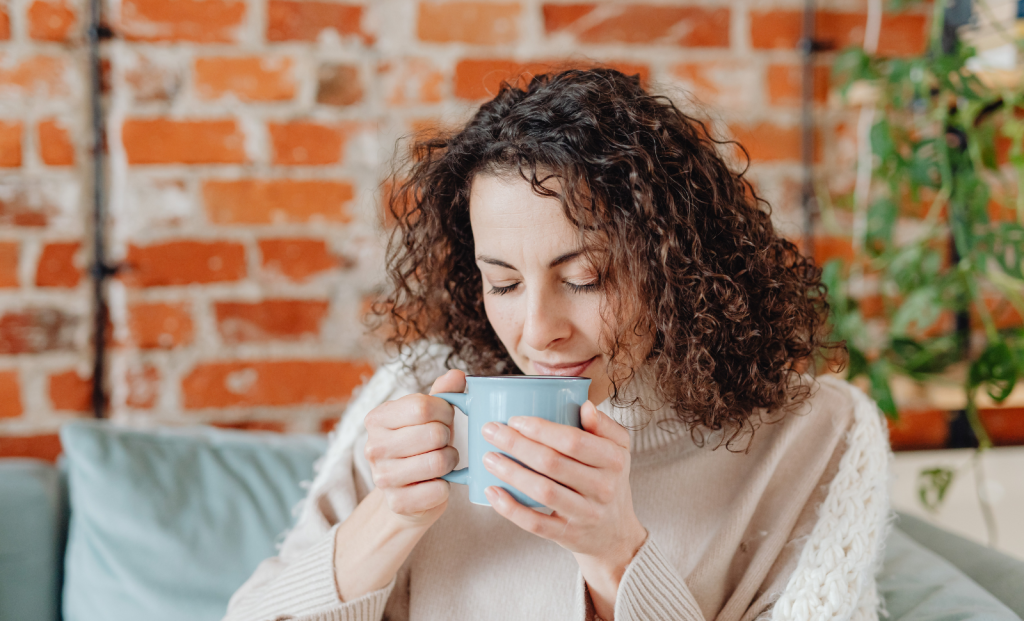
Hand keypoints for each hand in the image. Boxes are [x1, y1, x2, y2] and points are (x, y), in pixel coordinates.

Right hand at [363, 369, 464, 527]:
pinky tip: (436, 483)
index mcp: (378, 418)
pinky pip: (438, 490)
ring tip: (443, 461)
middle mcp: (373, 447)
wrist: (408, 492)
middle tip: (443, 443)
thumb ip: (443, 393)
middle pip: (433, 434)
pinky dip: (446, 486)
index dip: (444, 412)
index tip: (445, 418)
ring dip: (450, 461)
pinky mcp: (397, 503)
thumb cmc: (421, 446)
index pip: (422, 406)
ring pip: (438, 462)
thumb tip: (457, 375)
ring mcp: (382, 477)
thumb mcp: (430, 415)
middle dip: (449, 438)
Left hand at [481, 401, 646, 617]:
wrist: (615, 533)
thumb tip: (585, 405)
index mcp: (614, 460)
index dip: (541, 429)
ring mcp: (585, 514)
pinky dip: (510, 508)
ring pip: (543, 492)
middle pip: (553, 463)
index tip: (515, 419)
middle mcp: (603, 488)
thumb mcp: (618, 450)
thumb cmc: (609, 480)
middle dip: (516, 445)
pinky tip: (492, 491)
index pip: (573, 441)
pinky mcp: (568, 535)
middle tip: (491, 431)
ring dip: (511, 473)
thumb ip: (604, 425)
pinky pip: (536, 523)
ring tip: (488, 458)